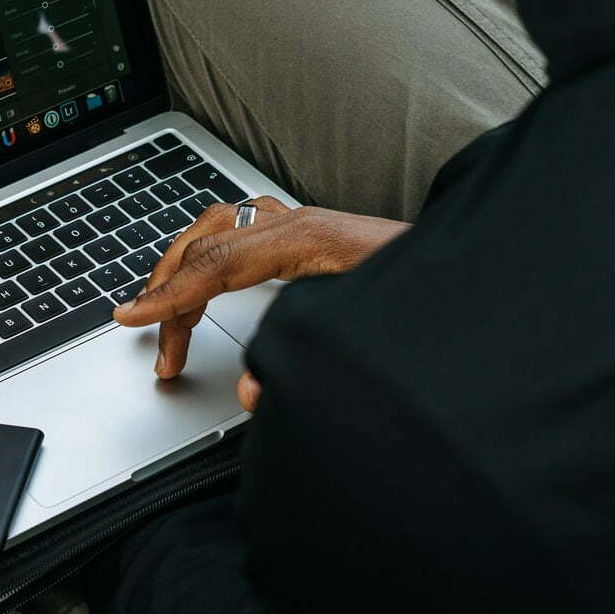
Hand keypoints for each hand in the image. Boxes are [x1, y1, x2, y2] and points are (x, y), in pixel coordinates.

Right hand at [111, 198, 408, 408]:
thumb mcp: (369, 332)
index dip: (168, 296)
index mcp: (309, 237)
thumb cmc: (437, 298)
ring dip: (185, 276)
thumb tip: (255, 392)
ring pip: (217, 234)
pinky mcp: (311, 234)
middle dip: (169, 296)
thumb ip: (305, 361)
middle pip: (206, 244)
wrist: (484, 272)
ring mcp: (303, 222)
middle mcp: (300, 221)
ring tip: (170, 327)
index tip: (130, 319)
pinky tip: (206, 286)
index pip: (217, 264)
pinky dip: (209, 263)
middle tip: (158, 353)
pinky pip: (239, 236)